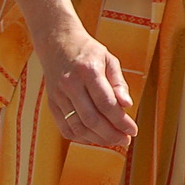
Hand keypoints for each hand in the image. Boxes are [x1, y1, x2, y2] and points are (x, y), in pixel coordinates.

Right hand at [37, 25, 137, 147]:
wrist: (57, 43)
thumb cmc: (88, 51)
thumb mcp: (109, 59)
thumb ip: (119, 83)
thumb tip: (127, 105)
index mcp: (88, 71)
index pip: (106, 103)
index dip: (120, 121)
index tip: (133, 130)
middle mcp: (70, 84)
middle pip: (91, 118)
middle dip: (111, 134)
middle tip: (126, 140)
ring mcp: (58, 96)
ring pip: (77, 126)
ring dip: (97, 139)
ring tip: (114, 141)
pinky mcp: (51, 103)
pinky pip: (65, 127)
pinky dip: (81, 137)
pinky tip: (95, 139)